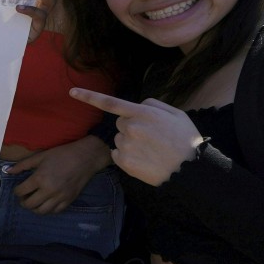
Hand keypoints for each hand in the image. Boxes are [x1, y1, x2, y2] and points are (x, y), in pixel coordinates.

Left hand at [9, 138, 110, 214]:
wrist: (84, 158)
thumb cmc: (61, 154)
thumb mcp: (40, 157)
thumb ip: (22, 165)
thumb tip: (8, 171)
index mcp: (39, 178)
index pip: (21, 191)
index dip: (16, 191)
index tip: (18, 189)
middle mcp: (48, 191)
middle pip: (30, 204)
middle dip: (23, 202)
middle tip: (23, 197)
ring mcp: (59, 197)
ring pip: (42, 211)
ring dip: (34, 208)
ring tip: (33, 202)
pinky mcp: (69, 201)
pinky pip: (55, 211)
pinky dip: (48, 209)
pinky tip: (46, 203)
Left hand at [70, 88, 201, 186]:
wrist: (191, 170)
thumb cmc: (185, 141)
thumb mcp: (175, 114)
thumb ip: (153, 104)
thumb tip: (137, 104)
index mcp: (143, 113)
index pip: (110, 102)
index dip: (89, 96)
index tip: (72, 92)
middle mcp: (131, 127)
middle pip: (119, 124)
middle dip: (130, 128)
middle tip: (150, 138)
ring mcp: (126, 145)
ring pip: (119, 140)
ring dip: (129, 143)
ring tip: (150, 151)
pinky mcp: (124, 162)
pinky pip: (117, 154)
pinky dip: (126, 157)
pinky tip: (144, 160)